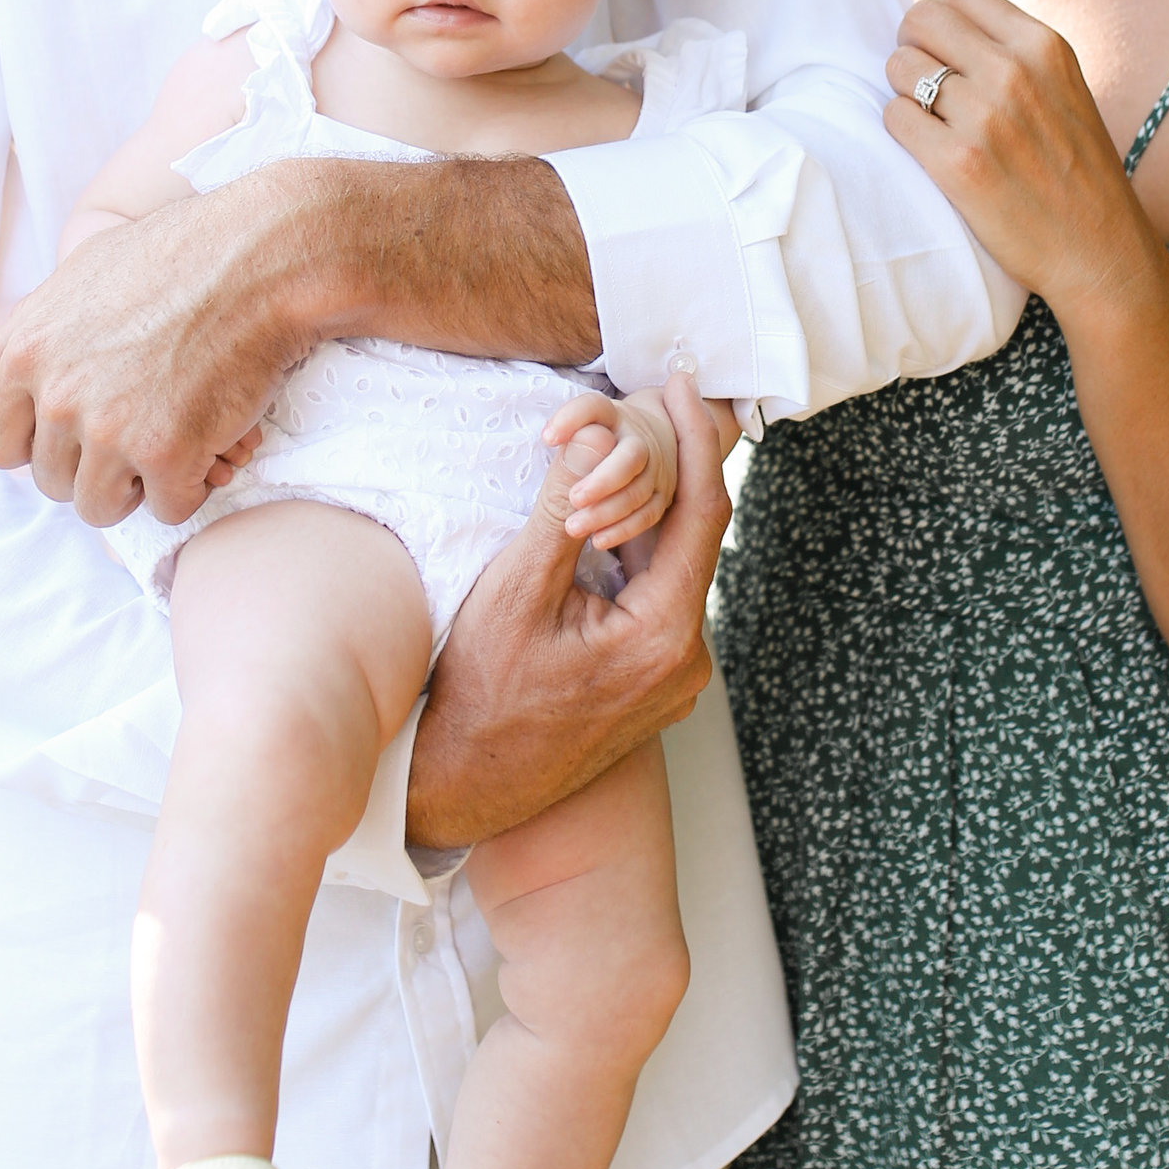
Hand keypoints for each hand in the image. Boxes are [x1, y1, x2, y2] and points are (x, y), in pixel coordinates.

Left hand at [0, 172, 319, 524]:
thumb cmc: (175, 257)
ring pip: (100, 508)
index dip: (39, 448)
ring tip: (169, 449)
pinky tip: (210, 448)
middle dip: (93, 468)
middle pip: (52, 482)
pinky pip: (167, 508)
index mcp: (26, 354)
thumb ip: (27, 324)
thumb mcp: (80, 272)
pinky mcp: (168, 455)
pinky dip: (192, 487)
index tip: (76, 439)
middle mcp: (57, 397)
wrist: (257, 259)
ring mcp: (110, 431)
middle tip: (138, 437)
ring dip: (136, 488)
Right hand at [408, 373, 730, 846]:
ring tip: (620, 451)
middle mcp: (685, 661)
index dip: (696, 436)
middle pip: (692, 538)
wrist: (465, 787)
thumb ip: (563, 509)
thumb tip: (592, 432)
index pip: (703, 511)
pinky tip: (604, 525)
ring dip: (649, 511)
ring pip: (674, 568)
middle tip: (648, 397)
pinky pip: (659, 601)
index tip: (682, 380)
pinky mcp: (653, 685)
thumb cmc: (480, 696)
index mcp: (663, 634)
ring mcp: (673, 679)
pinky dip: (637, 556)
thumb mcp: (514, 591)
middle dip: (670, 466)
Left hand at [544, 386, 677, 551]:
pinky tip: (596, 540)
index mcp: (613, 416)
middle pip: (630, 456)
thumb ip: (569, 443)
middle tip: (574, 499)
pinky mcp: (663, 495)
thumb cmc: (601, 443)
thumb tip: (555, 440)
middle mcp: (640, 438)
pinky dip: (623, 529)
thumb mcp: (582, 435)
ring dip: (606, 512)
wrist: (653, 442)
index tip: (547, 438)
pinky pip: (648, 515)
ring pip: (638, 491)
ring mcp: (657, 468)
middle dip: (602, 481)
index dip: (571, 419)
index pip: (593, 408)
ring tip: (572, 526)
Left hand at [885, 0, 1159, 318]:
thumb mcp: (1063, 89)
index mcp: (1043, 46)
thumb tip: (941, 23)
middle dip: (911, 48)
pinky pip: (895, 117)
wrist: (1100, 252)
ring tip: (933, 124)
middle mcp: (1015, 72)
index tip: (938, 49)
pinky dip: (902, 131)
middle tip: (924, 85)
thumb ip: (1014, 53)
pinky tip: (930, 152)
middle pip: (919, 21)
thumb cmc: (1076, 171)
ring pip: (900, 69)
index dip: (935, 19)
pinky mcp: (958, 164)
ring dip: (905, 94)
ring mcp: (985, 117)